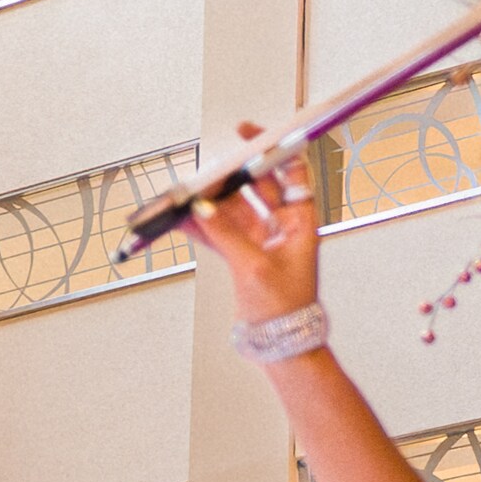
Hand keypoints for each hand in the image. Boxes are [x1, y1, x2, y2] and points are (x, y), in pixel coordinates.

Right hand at [173, 128, 319, 327]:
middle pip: (255, 186)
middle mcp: (282, 226)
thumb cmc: (284, 309)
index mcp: (300, 221)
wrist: (281, 346)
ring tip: (184, 193)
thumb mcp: (253, 266)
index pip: (290, 170)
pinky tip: (180, 219)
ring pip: (233, 209)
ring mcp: (261, 240)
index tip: (247, 135)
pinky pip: (219, 233)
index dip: (271, 148)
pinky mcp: (242, 256)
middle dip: (229, 176)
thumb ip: (225, 233)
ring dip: (209, 202)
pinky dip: (201, 226)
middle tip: (205, 169)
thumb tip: (201, 208)